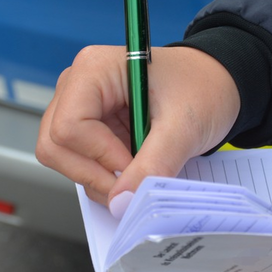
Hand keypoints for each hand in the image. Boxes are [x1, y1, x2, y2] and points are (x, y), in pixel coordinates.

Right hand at [36, 45, 239, 207]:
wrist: (217, 84)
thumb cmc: (203, 89)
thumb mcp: (184, 127)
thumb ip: (153, 164)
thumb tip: (121, 202)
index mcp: (94, 69)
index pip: (69, 127)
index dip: (99, 157)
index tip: (134, 168)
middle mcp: (76, 84)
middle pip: (55, 146)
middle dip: (93, 173)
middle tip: (132, 183)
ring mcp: (78, 106)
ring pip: (61, 158)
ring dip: (97, 177)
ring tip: (138, 173)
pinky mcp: (87, 127)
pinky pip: (77, 162)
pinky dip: (102, 175)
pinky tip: (132, 170)